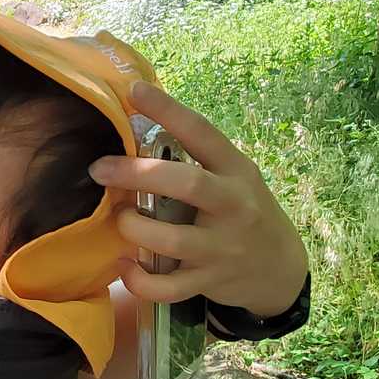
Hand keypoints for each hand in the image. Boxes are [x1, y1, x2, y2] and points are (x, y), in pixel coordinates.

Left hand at [89, 82, 308, 316]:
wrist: (279, 268)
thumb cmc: (242, 211)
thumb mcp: (233, 177)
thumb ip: (197, 158)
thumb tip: (137, 121)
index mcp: (236, 170)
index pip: (202, 132)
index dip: (168, 110)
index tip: (134, 91)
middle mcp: (234, 206)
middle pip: (186, 184)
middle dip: (137, 174)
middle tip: (99, 168)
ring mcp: (222, 247)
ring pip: (171, 239)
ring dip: (134, 229)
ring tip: (120, 219)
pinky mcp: (209, 281)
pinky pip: (167, 288)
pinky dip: (139, 280)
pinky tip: (124, 265)